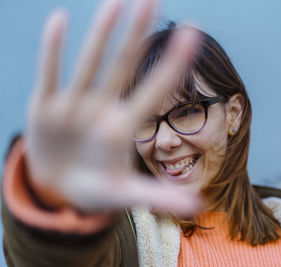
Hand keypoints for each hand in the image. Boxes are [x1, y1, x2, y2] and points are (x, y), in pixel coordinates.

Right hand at [25, 0, 199, 212]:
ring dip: (101, 34)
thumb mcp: (125, 196)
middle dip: (137, 33)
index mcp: (124, 127)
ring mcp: (74, 106)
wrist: (59, 188)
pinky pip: (49, 76)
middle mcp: (102, 109)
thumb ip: (159, 198)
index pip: (154, 91)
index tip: (193, 33)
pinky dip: (52, 51)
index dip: (173, 64)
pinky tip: (59, 20)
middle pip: (123, 65)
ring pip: (90, 63)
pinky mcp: (45, 109)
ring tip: (116, 2)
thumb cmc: (97, 189)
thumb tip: (198, 205)